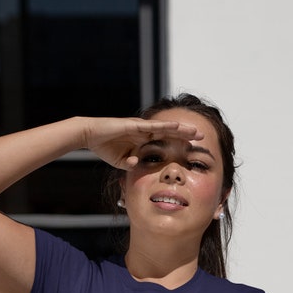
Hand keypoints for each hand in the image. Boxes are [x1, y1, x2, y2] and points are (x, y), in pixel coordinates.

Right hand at [82, 116, 203, 169]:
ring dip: (180, 129)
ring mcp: (141, 128)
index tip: (193, 148)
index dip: (179, 144)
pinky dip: (165, 126)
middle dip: (186, 135)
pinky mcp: (134, 126)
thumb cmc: (104, 147)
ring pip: (165, 128)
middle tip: (202, 137)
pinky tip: (177, 126)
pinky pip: (153, 126)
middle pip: (170, 133)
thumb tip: (138, 166)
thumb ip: (131, 164)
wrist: (90, 136)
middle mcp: (145, 132)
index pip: (166, 142)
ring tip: (195, 131)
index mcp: (143, 140)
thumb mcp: (121, 161)